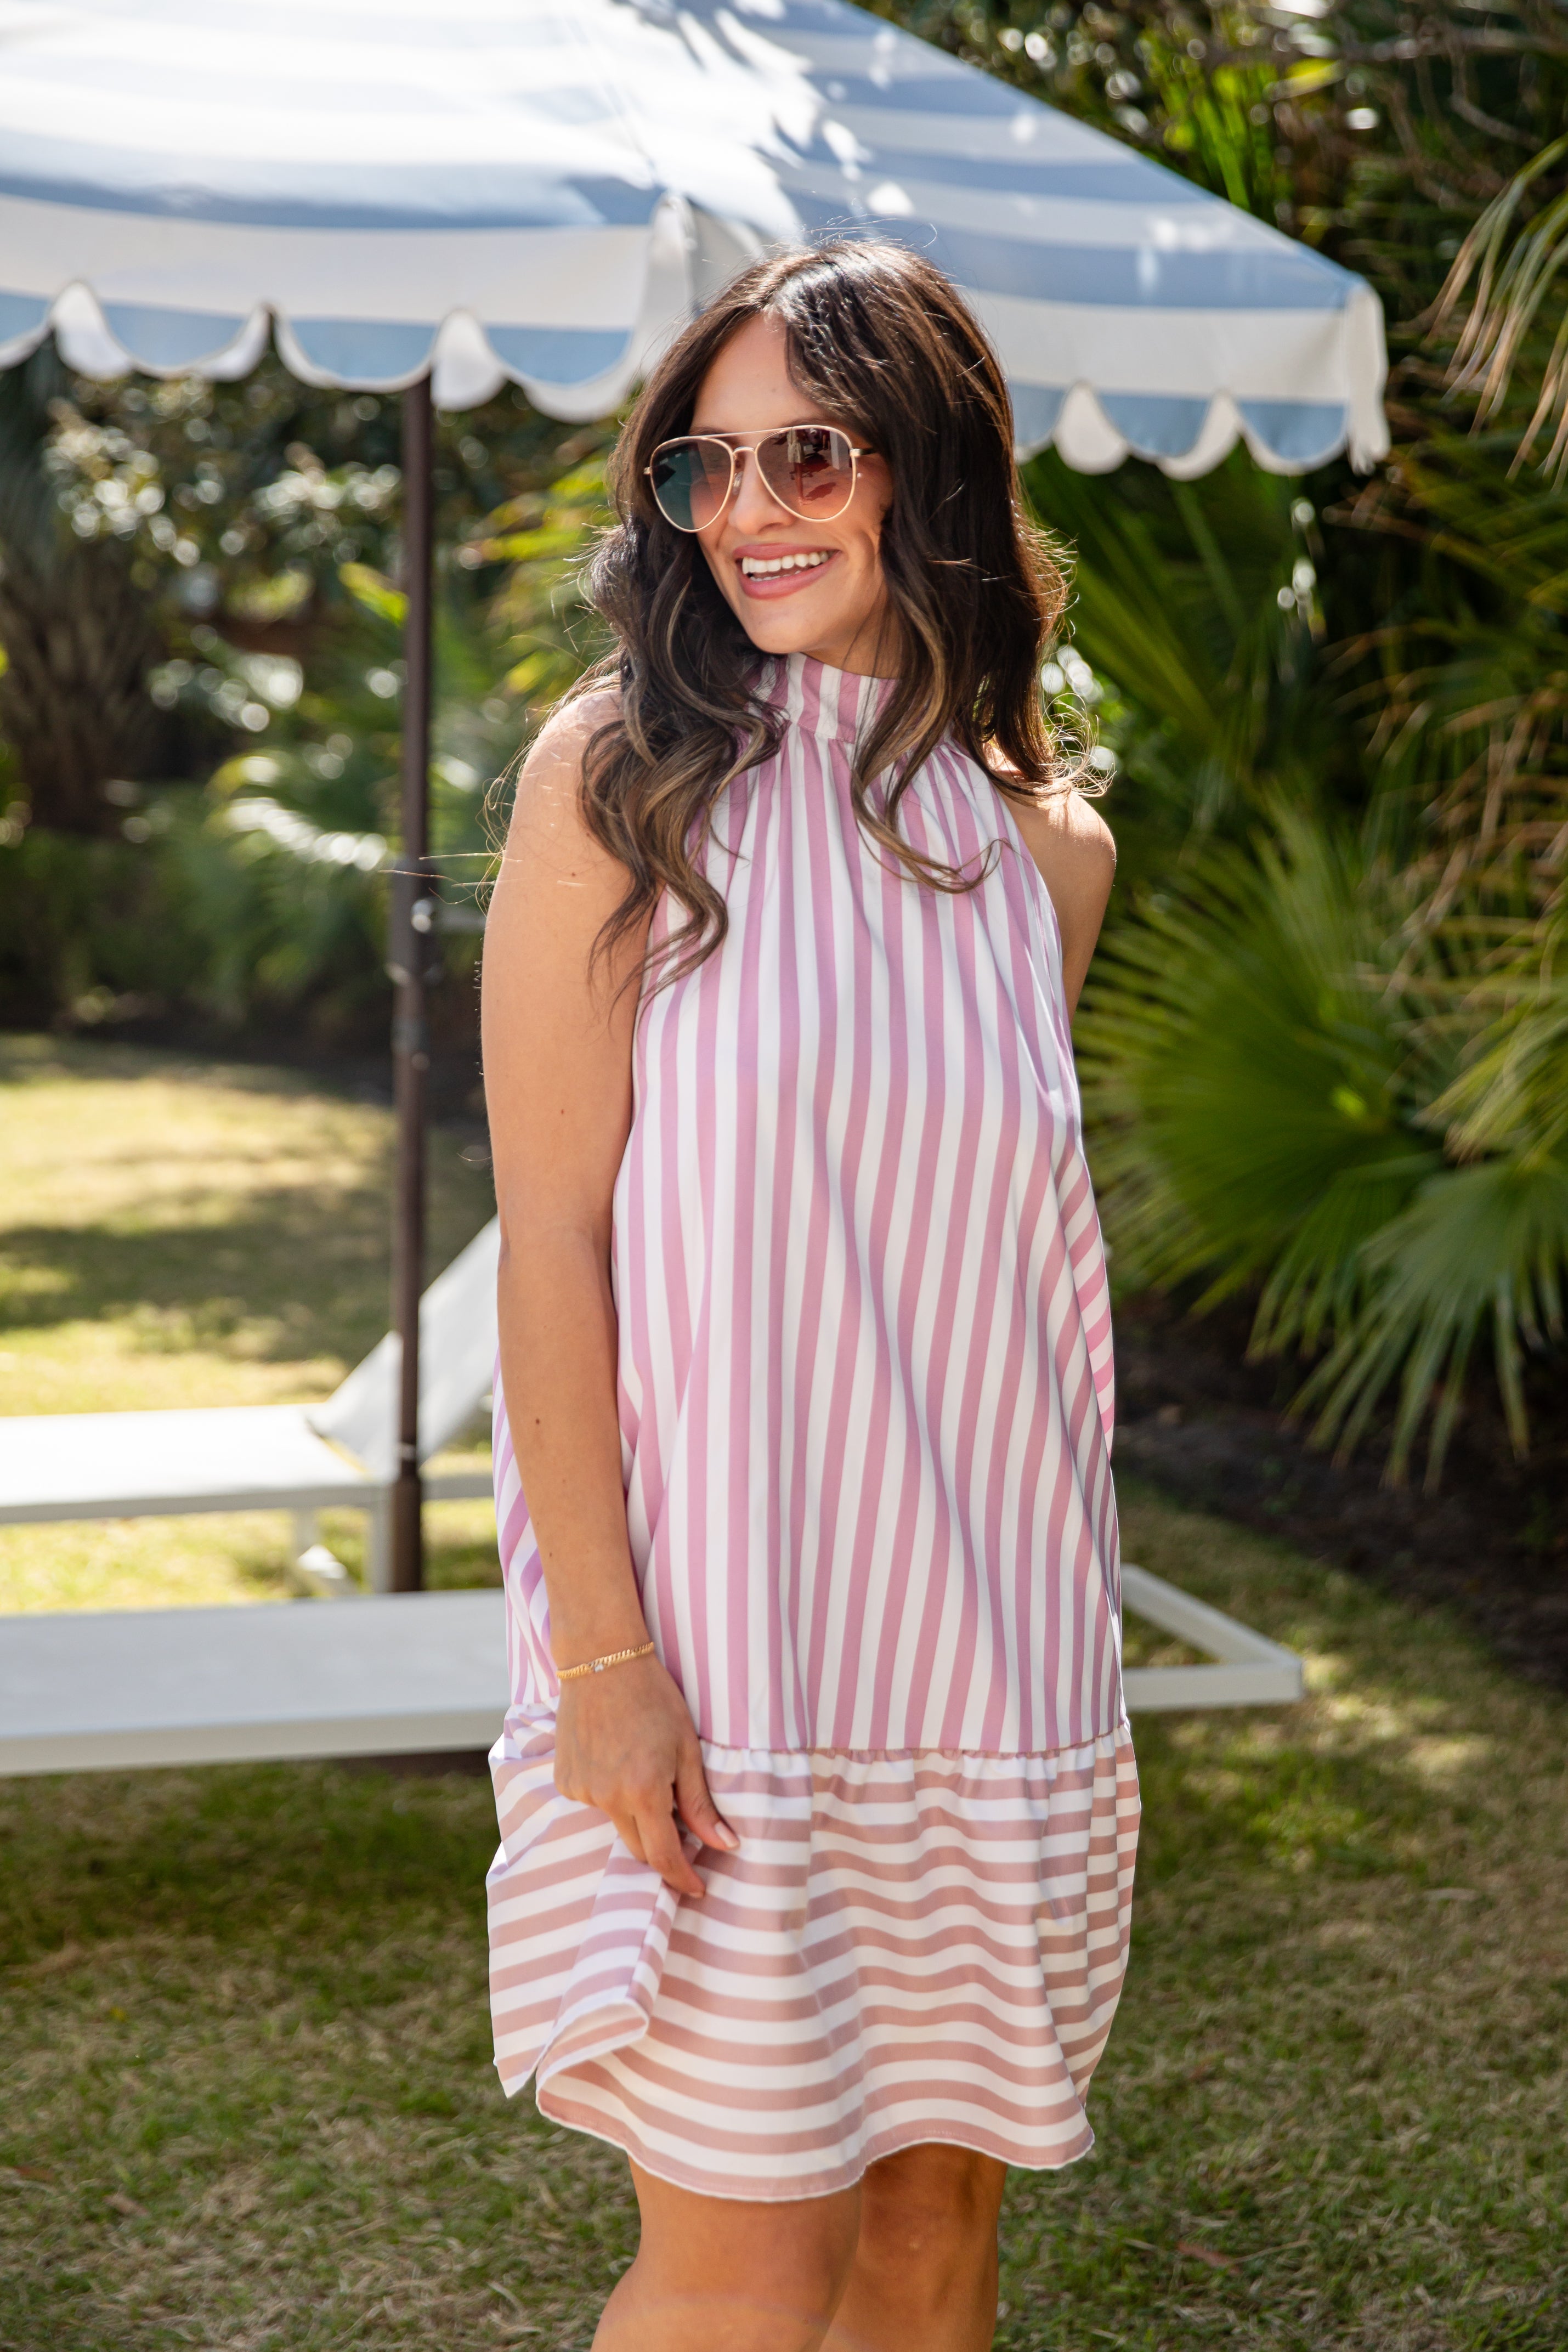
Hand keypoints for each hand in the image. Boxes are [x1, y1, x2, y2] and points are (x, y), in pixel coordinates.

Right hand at [553, 1654, 738, 1897]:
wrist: (602, 1660)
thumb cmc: (653, 1698)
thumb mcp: (686, 1748)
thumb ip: (700, 1802)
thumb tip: (725, 1845)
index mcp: (643, 1791)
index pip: (663, 1855)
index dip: (681, 1877)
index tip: (697, 1888)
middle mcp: (607, 1798)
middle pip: (637, 1847)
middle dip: (661, 1848)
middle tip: (681, 1832)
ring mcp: (581, 1790)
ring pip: (615, 1822)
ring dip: (633, 1811)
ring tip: (642, 1767)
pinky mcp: (563, 1780)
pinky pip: (594, 1801)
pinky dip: (609, 1792)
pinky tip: (616, 1758)